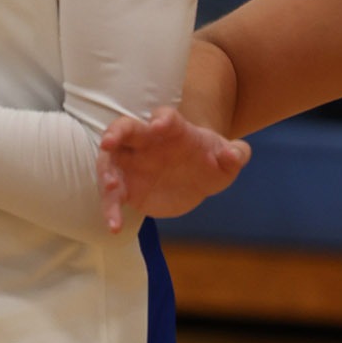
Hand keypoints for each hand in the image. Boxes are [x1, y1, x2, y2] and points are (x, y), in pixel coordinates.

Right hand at [96, 107, 252, 230]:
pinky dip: (110, 208)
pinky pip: (112, 196)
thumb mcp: (228, 159)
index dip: (161, 119)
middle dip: (115, 132)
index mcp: (172, 130)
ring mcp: (131, 162)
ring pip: (110, 161)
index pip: (164, 117)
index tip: (158, 126)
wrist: (194, 179)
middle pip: (125, 128)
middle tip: (108, 141)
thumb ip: (235, 154)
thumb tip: (234, 154)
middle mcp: (146, 141)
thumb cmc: (210, 161)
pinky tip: (114, 226)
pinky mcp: (125, 187)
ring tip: (110, 188)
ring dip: (105, 173)